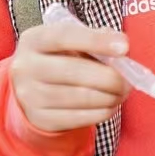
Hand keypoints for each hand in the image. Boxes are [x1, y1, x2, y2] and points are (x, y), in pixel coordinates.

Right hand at [10, 21, 130, 132]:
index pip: (64, 36)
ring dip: (110, 96)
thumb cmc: (58, 60)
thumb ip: (94, 38)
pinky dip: (102, 111)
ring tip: (122, 92)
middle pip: (74, 71)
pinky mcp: (41, 119)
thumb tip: (121, 45)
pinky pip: (80, 117)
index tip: (124, 47)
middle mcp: (26, 67)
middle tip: (129, 79)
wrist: (29, 91)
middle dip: (110, 76)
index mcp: (33, 40)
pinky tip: (110, 105)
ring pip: (80, 97)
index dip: (96, 40)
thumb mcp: (67, 43)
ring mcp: (30, 95)